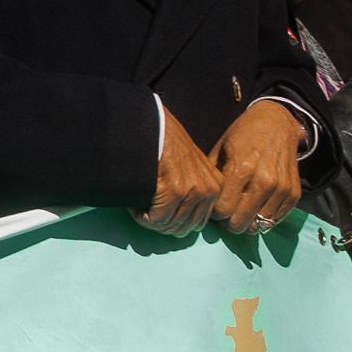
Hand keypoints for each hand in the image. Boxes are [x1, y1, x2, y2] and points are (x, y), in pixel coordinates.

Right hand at [139, 111, 220, 234]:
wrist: (153, 123)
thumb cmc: (166, 143)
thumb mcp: (192, 165)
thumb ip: (194, 190)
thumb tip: (180, 219)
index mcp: (215, 186)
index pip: (196, 224)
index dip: (172, 221)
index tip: (157, 210)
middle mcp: (209, 190)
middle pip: (183, 228)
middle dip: (160, 223)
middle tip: (145, 211)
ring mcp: (193, 191)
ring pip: (169, 225)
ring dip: (149, 220)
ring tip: (139, 205)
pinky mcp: (174, 190)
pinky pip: (156, 218)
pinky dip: (141, 216)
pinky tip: (135, 204)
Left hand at [211, 99, 304, 234]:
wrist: (276, 123)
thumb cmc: (242, 135)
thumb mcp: (220, 150)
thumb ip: (213, 177)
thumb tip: (204, 203)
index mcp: (242, 169)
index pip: (223, 209)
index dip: (215, 213)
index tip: (214, 208)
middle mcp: (264, 181)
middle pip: (241, 222)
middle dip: (229, 222)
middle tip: (227, 214)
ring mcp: (281, 188)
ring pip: (259, 225)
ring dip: (248, 222)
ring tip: (241, 210)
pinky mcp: (294, 193)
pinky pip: (276, 220)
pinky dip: (264, 218)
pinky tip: (256, 207)